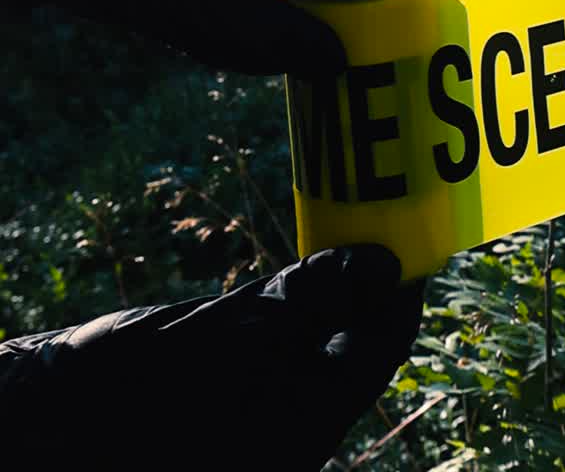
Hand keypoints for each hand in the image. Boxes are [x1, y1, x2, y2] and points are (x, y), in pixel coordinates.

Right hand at [0, 245, 424, 467]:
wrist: (59, 425)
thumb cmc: (139, 383)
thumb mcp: (227, 333)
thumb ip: (305, 302)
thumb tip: (377, 264)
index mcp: (302, 422)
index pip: (377, 351)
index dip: (400, 294)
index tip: (411, 242)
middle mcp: (292, 427)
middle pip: (354, 352)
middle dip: (371, 293)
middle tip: (378, 230)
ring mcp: (263, 418)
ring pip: (321, 350)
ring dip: (337, 299)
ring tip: (345, 242)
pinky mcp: (235, 401)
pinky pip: (285, 355)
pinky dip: (299, 314)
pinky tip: (297, 281)